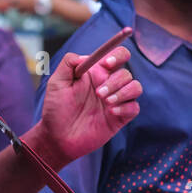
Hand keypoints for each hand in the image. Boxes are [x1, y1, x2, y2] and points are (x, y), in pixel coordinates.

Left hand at [29, 47, 139, 168]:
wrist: (57, 137)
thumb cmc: (56, 109)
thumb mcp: (57, 82)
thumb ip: (68, 63)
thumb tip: (86, 57)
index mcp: (96, 72)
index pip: (118, 56)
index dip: (118, 55)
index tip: (107, 64)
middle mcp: (109, 84)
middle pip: (126, 73)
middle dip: (115, 81)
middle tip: (99, 94)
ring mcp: (116, 101)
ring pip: (135, 87)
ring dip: (123, 92)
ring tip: (106, 103)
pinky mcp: (120, 117)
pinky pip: (134, 108)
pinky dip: (126, 108)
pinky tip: (112, 113)